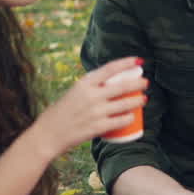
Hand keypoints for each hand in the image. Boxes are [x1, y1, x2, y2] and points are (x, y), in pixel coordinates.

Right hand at [29, 57, 147, 155]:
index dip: (127, 63)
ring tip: (144, 99)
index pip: (110, 68)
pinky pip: (121, 121)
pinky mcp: (97, 127)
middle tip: (146, 83)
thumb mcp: (74, 92)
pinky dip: (129, 118)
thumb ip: (91, 87)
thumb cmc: (61, 112)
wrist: (47, 134)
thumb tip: (111, 81)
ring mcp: (95, 112)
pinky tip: (132, 117)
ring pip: (126, 104)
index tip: (139, 61)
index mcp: (84, 84)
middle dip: (139, 83)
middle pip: (123, 86)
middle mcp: (91, 95)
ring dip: (139, 101)